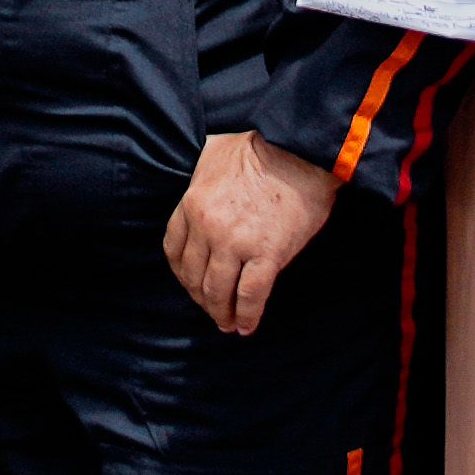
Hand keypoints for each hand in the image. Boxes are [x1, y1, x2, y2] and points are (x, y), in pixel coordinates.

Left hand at [163, 130, 333, 334]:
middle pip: (194, 277)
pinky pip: (250, 296)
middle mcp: (208, 227)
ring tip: (227, 324)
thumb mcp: (212, 155)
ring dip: (221, 313)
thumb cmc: (260, 147)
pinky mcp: (267, 254)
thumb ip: (201, 181)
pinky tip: (246, 327)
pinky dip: (246, 316)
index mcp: (192, 204)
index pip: (174, 251)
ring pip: (218, 291)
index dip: (182, 274)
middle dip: (200, 299)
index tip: (192, 283)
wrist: (300, 149)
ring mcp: (236, 243)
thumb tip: (201, 193)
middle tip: (212, 310)